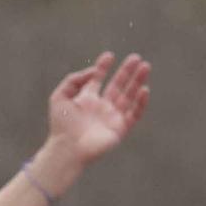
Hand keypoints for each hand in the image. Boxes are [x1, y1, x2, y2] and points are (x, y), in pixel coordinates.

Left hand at [45, 52, 149, 167]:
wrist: (67, 149)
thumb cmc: (61, 126)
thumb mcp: (60, 97)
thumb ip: (73, 80)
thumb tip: (93, 71)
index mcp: (86, 100)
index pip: (98, 79)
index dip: (103, 67)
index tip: (109, 56)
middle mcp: (101, 108)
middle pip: (118, 85)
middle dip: (127, 71)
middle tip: (136, 57)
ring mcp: (111, 119)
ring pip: (129, 96)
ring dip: (138, 81)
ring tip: (145, 66)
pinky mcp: (119, 130)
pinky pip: (134, 114)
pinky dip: (140, 103)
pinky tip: (144, 89)